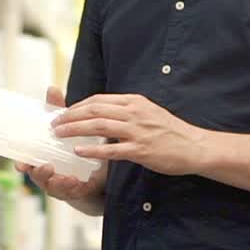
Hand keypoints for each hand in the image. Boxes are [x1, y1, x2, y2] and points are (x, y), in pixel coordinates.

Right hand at [16, 86, 104, 203]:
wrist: (96, 171)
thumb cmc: (73, 148)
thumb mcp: (67, 128)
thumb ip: (59, 111)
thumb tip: (52, 88)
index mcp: (41, 158)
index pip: (27, 161)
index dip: (22, 163)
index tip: (20, 164)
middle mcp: (47, 173)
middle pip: (38, 176)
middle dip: (39, 174)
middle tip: (46, 166)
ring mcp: (60, 184)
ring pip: (54, 187)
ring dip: (59, 182)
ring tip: (67, 177)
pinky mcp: (76, 191)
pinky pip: (72, 193)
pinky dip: (74, 188)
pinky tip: (79, 182)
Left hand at [54, 93, 202, 175]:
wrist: (195, 146)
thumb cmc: (170, 131)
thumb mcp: (147, 112)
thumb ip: (126, 110)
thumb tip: (102, 111)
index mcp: (134, 101)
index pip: (99, 99)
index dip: (77, 105)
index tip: (63, 112)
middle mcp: (134, 112)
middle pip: (94, 110)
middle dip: (70, 115)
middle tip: (54, 122)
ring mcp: (137, 131)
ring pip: (99, 126)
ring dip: (75, 129)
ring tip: (59, 133)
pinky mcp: (141, 150)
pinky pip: (112, 150)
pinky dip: (93, 149)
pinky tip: (78, 150)